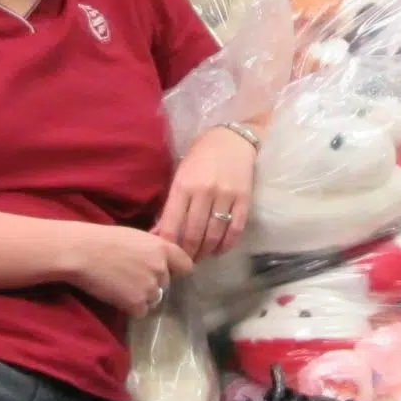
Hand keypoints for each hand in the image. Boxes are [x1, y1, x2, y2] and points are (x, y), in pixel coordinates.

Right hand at [64, 224, 193, 314]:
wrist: (81, 252)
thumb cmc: (103, 239)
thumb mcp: (136, 237)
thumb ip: (153, 249)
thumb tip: (161, 259)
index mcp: (163, 248)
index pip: (186, 266)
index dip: (176, 270)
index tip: (166, 272)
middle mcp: (162, 268)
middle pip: (166, 284)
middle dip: (152, 283)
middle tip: (130, 278)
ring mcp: (150, 287)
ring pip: (154, 299)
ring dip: (141, 297)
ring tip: (121, 287)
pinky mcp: (136, 303)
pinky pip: (141, 312)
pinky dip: (131, 308)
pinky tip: (116, 296)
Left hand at [154, 126, 257, 259]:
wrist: (230, 139)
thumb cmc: (199, 158)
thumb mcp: (179, 177)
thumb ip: (170, 207)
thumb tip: (156, 235)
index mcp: (183, 186)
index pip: (172, 224)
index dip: (168, 245)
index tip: (167, 256)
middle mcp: (203, 192)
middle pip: (193, 233)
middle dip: (187, 253)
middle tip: (185, 261)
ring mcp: (226, 196)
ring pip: (214, 235)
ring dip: (205, 251)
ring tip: (200, 257)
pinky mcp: (244, 199)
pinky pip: (235, 229)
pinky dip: (226, 245)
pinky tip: (219, 250)